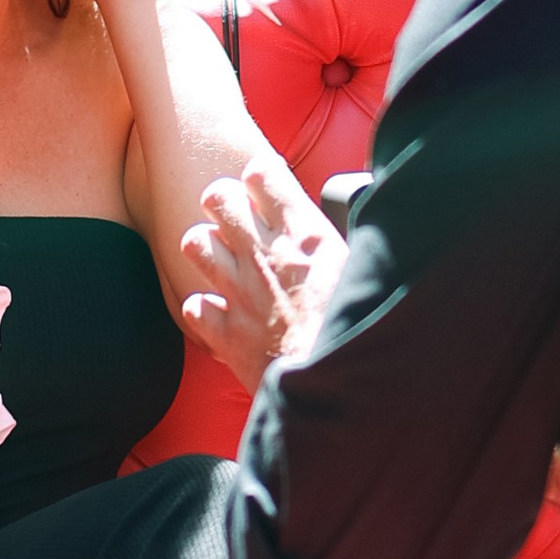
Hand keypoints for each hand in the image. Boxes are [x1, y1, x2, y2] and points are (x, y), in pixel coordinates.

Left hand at [179, 163, 345, 389]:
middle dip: (222, 200)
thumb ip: (344, 244)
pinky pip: (195, 306)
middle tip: (230, 212)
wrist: (337, 382)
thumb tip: (358, 228)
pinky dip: (203, 308)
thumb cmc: (359, 330)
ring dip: (206, 247)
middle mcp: (267, 256)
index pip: (265, 177)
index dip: (260, 176)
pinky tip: (218, 310)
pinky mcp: (227, 332)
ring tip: (219, 255)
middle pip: (220, 199)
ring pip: (196, 243)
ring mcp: (241, 293)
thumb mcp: (364, 271)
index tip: (262, 182)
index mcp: (307, 236)